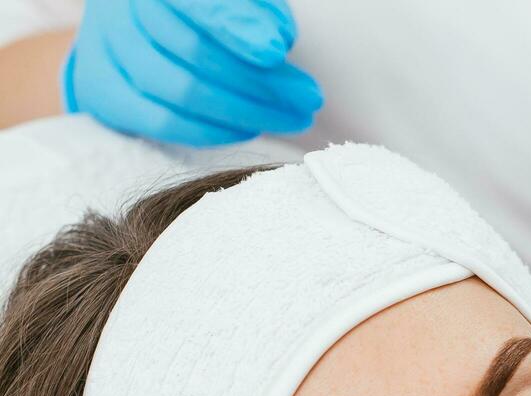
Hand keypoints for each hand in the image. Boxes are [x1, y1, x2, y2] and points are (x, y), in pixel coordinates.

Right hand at [64, 0, 320, 145]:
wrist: (153, 29)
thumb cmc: (212, 13)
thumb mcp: (243, 3)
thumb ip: (258, 13)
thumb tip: (274, 42)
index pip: (196, 3)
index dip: (235, 25)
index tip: (277, 50)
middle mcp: (121, 8)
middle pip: (193, 50)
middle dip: (262, 81)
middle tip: (310, 98)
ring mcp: (106, 48)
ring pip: (178, 89)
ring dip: (247, 111)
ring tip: (294, 117)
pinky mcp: (103, 91)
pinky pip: (161, 121)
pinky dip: (213, 130)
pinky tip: (250, 128)